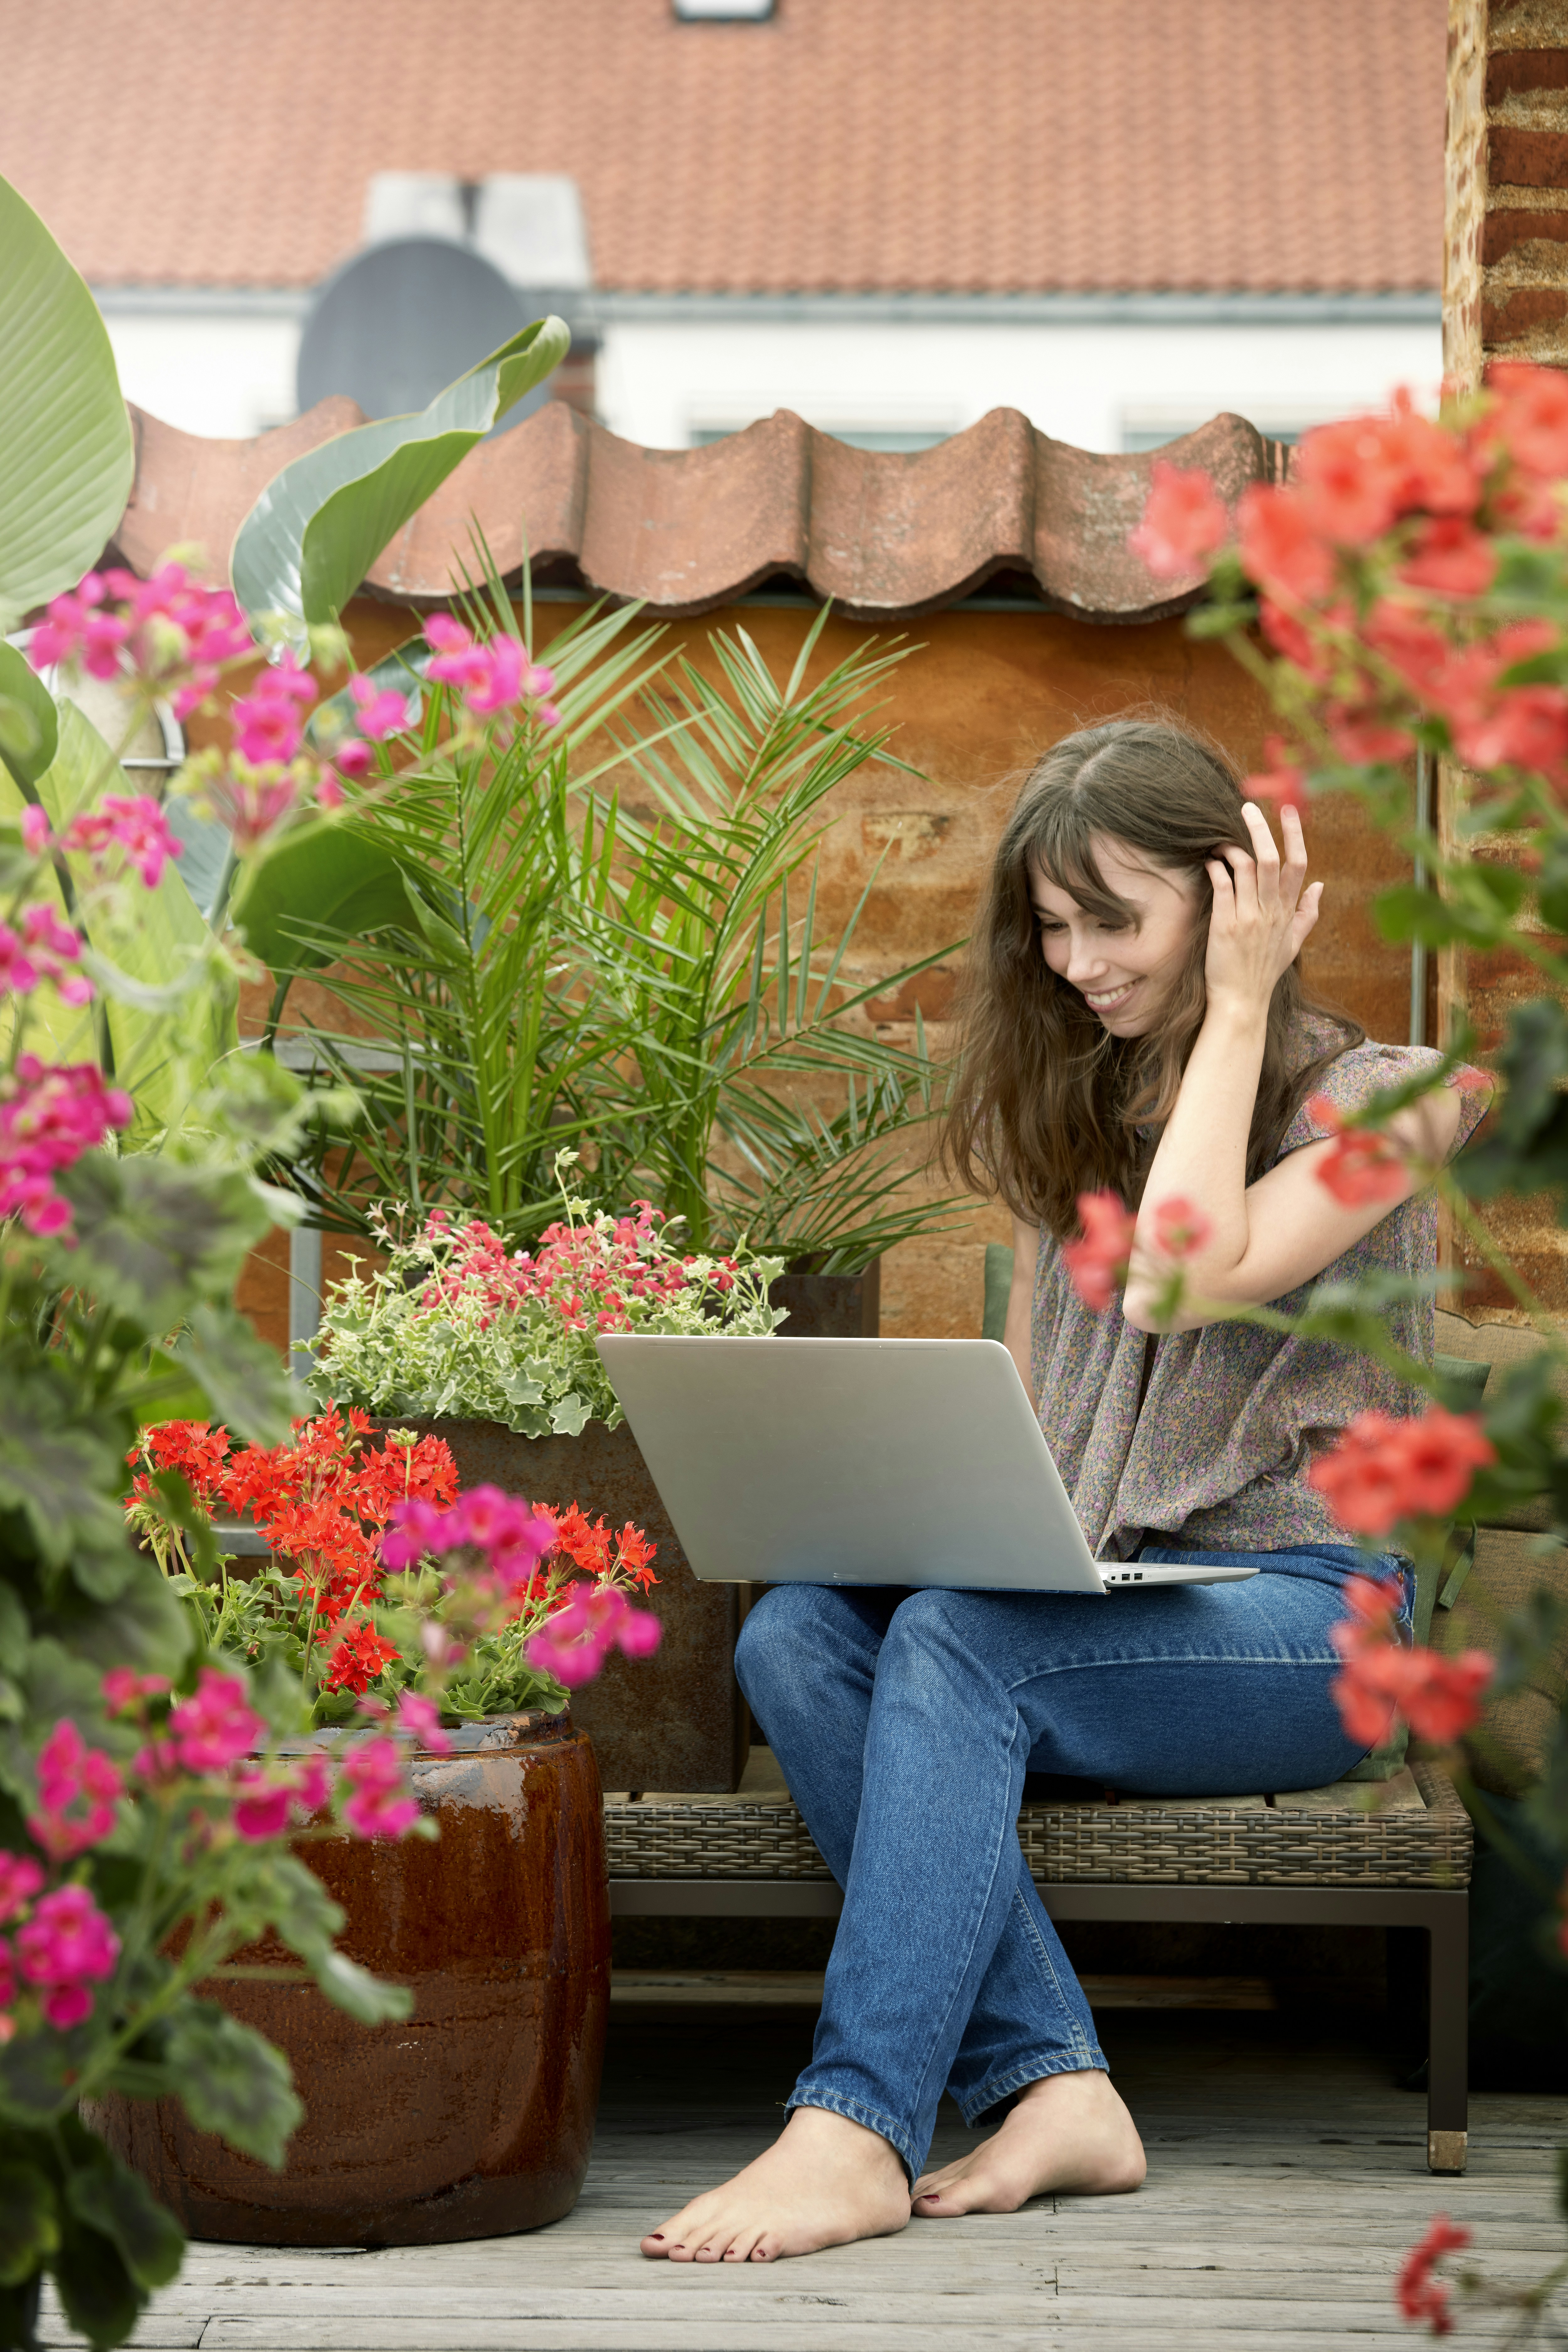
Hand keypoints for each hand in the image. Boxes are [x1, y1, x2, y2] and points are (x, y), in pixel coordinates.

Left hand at [1203, 801, 1321, 1021]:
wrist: (1242, 1002)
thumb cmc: (1264, 972)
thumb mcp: (1293, 945)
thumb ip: (1308, 914)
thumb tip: (1320, 885)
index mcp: (1288, 912)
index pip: (1299, 865)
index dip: (1295, 835)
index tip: (1288, 810)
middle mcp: (1271, 912)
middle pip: (1272, 860)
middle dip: (1261, 830)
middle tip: (1248, 807)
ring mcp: (1249, 917)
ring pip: (1246, 869)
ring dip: (1231, 848)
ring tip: (1218, 841)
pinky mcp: (1225, 925)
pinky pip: (1222, 887)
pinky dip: (1216, 869)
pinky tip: (1209, 862)